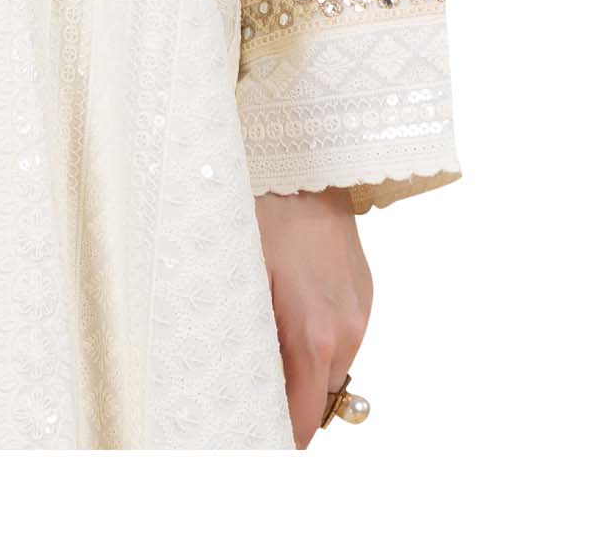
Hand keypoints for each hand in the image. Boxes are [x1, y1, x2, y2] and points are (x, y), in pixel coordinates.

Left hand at [255, 188, 373, 447]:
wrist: (306, 163)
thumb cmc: (263, 214)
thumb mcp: (242, 278)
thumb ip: (248, 340)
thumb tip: (238, 384)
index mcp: (314, 335)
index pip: (303, 418)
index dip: (277, 437)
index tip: (251, 441)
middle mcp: (348, 332)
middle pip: (321, 400)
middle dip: (288, 406)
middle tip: (247, 400)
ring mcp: (362, 313)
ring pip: (333, 370)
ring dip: (305, 371)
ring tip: (265, 348)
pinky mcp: (366, 295)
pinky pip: (344, 339)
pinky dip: (319, 342)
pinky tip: (289, 314)